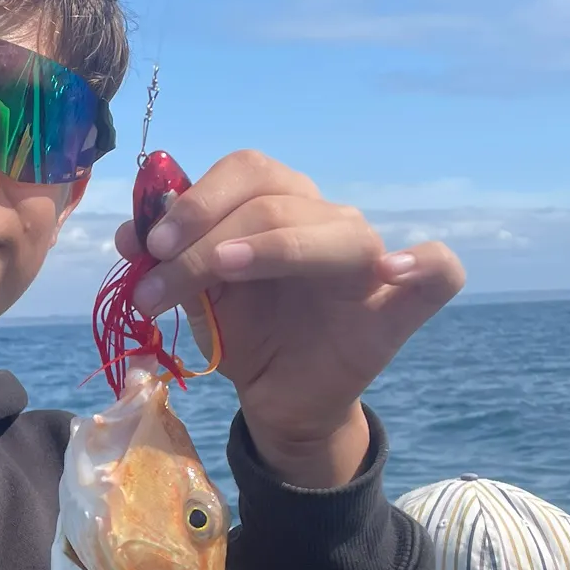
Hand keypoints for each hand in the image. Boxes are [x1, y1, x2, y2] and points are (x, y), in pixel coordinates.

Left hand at [116, 151, 465, 488]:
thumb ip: (169, 263)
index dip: (195, 199)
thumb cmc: (246, 338)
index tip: (147, 246)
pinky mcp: (399, 309)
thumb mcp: (198, 300)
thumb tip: (129, 236)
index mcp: (279, 205)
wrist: (278, 399)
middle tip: (160, 276)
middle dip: (206, 234)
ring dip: (269, 247)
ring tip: (222, 271)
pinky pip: (441, 271)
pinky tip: (393, 269)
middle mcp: (326, 221)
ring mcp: (368, 262)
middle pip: (276, 198)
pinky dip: (426, 261)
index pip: (245, 170)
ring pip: (336, 232)